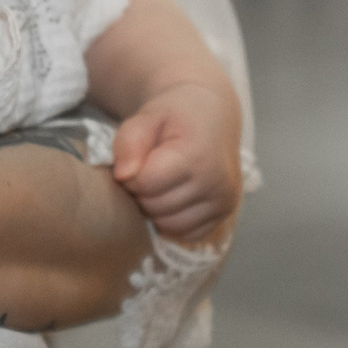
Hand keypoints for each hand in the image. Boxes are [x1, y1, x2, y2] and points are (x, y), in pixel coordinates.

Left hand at [110, 82, 241, 242]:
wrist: (212, 115)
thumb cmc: (176, 114)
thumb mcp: (148, 116)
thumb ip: (130, 141)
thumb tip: (122, 176)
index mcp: (196, 155)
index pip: (145, 184)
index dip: (132, 174)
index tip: (138, 159)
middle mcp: (216, 183)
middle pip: (155, 207)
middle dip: (142, 192)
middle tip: (148, 170)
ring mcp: (224, 202)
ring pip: (169, 225)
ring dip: (156, 209)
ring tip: (160, 183)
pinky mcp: (225, 214)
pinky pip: (186, 233)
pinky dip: (174, 220)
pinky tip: (174, 196)